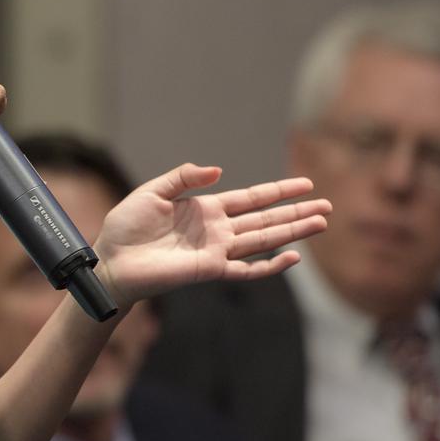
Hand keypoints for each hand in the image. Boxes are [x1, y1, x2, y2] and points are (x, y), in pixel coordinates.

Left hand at [95, 164, 330, 306]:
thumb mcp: (152, 192)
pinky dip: (270, 266)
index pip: (251, 198)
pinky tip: (292, 257)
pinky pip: (247, 270)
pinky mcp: (210, 270)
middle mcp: (217, 230)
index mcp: (205, 208)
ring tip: (321, 223)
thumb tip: (217, 170)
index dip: (278, 191)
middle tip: (327, 206)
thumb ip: (183, 177)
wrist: (112, 261)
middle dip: (296, 212)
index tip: (305, 184)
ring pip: (264, 240)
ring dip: (293, 232)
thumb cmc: (126, 227)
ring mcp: (217, 251)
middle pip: (266, 218)